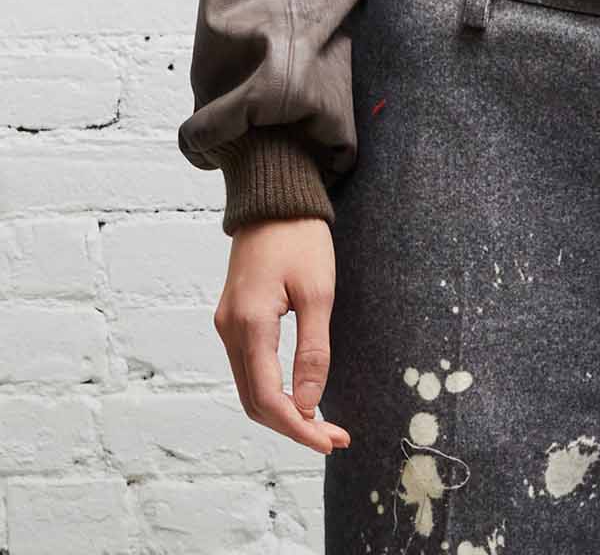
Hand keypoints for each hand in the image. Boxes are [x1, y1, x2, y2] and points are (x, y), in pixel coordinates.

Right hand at [213, 217, 350, 454]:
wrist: (274, 196)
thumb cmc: (300, 237)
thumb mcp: (318, 292)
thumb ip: (312, 351)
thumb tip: (308, 404)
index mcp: (250, 323)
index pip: (268, 398)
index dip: (298, 428)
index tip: (330, 440)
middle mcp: (230, 329)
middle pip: (254, 402)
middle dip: (293, 426)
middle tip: (333, 436)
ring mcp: (227, 324)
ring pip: (250, 388)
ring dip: (283, 411)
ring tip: (322, 422)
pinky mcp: (234, 319)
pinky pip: (249, 368)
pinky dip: (272, 389)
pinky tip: (299, 395)